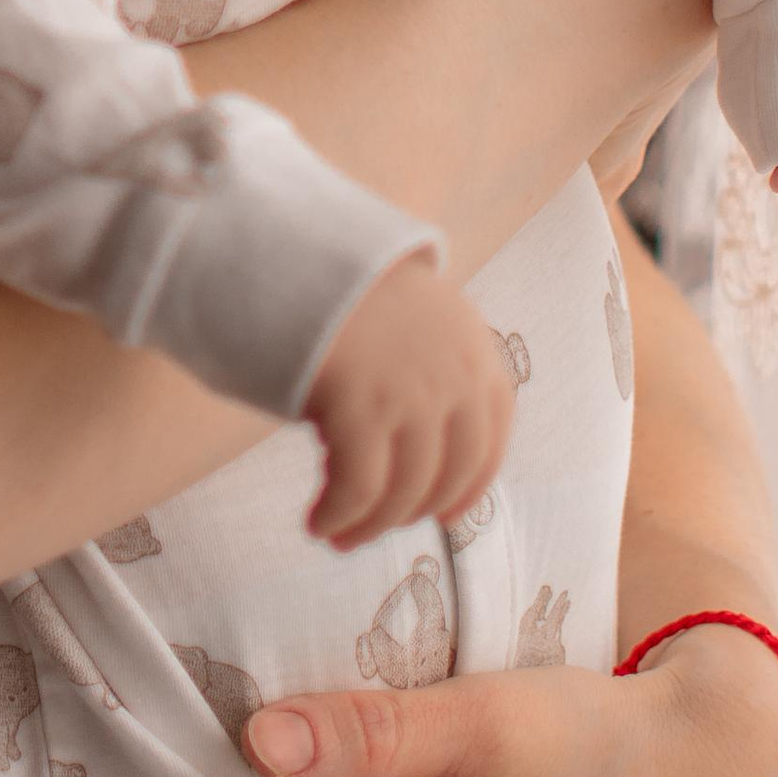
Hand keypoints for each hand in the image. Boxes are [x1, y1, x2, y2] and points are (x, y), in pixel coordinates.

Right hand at [304, 255, 514, 546]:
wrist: (286, 242)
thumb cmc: (334, 284)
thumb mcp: (410, 320)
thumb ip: (428, 371)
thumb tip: (419, 448)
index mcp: (473, 348)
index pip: (491, 438)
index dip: (470, 486)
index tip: (446, 515)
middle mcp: (454, 374)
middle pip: (448, 476)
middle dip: (410, 513)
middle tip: (370, 530)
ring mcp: (410, 391)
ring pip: (403, 492)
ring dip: (369, 526)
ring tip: (335, 534)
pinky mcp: (362, 405)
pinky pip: (357, 488)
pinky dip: (339, 515)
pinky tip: (317, 522)